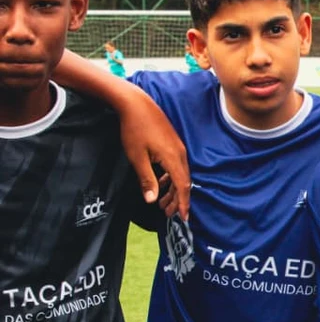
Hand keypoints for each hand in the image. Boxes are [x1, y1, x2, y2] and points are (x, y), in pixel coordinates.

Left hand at [117, 85, 189, 219]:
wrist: (136, 104)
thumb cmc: (134, 129)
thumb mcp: (137, 157)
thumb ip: (147, 180)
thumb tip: (152, 200)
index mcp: (173, 158)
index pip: (183, 186)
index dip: (183, 203)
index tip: (183, 218)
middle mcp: (179, 154)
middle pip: (183, 182)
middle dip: (177, 199)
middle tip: (167, 212)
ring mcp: (177, 147)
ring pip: (179, 174)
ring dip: (173, 189)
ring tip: (162, 201)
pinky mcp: (172, 143)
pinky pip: (176, 165)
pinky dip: (171, 177)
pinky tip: (161, 181)